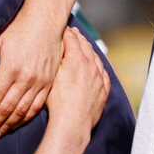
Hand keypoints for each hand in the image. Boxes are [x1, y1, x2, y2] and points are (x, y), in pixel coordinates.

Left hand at [0, 12, 60, 143]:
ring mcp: (40, 82)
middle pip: (6, 110)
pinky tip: (15, 125)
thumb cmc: (19, 28)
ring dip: (7, 126)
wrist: (47, 20)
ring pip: (21, 112)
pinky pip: (36, 107)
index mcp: (11, 68)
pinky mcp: (50, 83)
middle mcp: (26, 78)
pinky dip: (24, 119)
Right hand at [46, 27, 109, 143]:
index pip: (71, 39)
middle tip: (72, 33)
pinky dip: (99, 66)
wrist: (71, 125)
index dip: (66, 32)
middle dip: (78, 38)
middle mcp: (91, 66)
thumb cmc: (56, 103)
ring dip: (89, 50)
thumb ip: (54, 59)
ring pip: (96, 58)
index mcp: (76, 60)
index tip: (62, 28)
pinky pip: (103, 74)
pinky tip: (96, 66)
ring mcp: (99, 79)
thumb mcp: (49, 77)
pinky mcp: (103, 91)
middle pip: (85, 46)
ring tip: (84, 46)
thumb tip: (54, 46)